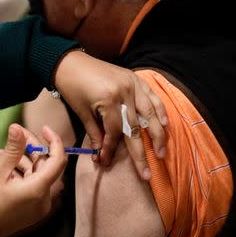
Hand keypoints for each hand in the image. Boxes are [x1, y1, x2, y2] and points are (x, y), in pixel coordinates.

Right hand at [0, 125, 66, 236]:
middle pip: (46, 166)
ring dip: (21, 160)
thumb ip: (12, 149)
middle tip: (16, 134)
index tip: (44, 128)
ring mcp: (38, 206)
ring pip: (36, 174)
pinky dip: (19, 174)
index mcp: (38, 190)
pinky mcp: (30, 210)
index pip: (58, 160)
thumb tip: (17, 127)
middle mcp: (43, 199)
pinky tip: (1, 164)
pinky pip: (30, 185)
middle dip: (32, 148)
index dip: (54, 141)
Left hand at [54, 50, 168, 180]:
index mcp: (109, 100)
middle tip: (146, 174)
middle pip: (135, 127)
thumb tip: (102, 155)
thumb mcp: (81, 112)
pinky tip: (165, 124)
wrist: (70, 62)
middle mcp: (125, 92)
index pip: (114, 132)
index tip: (106, 162)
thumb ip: (95, 133)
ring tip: (162, 153)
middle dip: (141, 153)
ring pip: (150, 113)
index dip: (111, 149)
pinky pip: (152, 96)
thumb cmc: (72, 87)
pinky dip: (160, 110)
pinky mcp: (135, 78)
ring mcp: (132, 84)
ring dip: (158, 135)